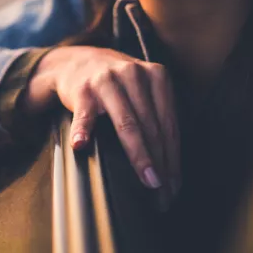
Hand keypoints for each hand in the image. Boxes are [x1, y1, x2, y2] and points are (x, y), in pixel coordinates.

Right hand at [23, 45, 180, 206]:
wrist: (78, 63)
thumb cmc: (118, 85)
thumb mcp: (143, 89)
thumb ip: (158, 116)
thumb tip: (173, 164)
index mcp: (155, 76)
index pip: (168, 123)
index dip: (173, 155)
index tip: (174, 183)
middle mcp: (134, 75)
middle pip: (151, 126)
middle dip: (160, 161)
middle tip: (164, 190)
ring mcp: (107, 81)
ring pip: (127, 122)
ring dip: (139, 154)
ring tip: (146, 179)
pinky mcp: (82, 90)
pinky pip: (85, 114)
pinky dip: (83, 129)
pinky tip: (82, 145)